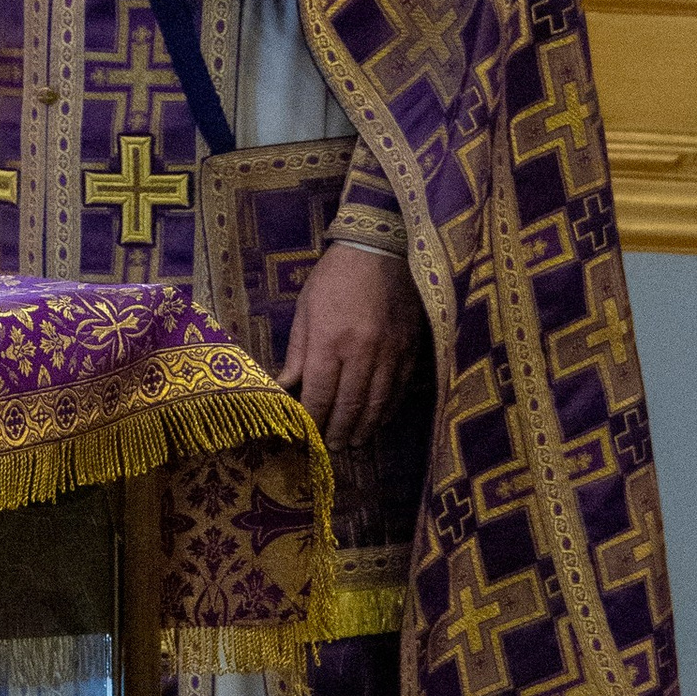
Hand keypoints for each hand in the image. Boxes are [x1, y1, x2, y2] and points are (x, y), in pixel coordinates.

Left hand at [278, 240, 421, 452]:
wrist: (381, 248)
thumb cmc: (335, 276)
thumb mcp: (306, 308)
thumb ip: (299, 351)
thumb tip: (285, 386)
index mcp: (330, 341)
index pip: (319, 394)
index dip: (314, 419)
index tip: (308, 434)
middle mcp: (362, 352)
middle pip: (350, 404)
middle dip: (339, 430)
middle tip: (332, 447)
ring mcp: (390, 352)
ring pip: (378, 402)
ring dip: (365, 427)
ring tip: (354, 442)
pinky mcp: (410, 348)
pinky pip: (400, 388)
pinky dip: (389, 408)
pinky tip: (379, 419)